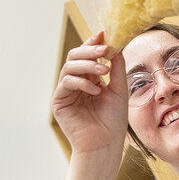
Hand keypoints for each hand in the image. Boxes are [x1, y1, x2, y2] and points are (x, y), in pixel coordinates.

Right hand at [51, 31, 128, 155]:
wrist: (106, 144)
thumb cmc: (113, 121)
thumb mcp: (119, 89)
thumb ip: (116, 67)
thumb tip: (115, 44)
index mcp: (90, 78)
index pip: (88, 55)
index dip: (94, 43)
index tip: (105, 34)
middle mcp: (76, 82)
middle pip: (75, 56)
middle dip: (90, 50)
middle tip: (104, 49)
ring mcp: (66, 91)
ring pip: (69, 66)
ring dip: (87, 65)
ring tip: (103, 71)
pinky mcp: (59, 101)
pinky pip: (66, 82)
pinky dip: (81, 82)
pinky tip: (96, 90)